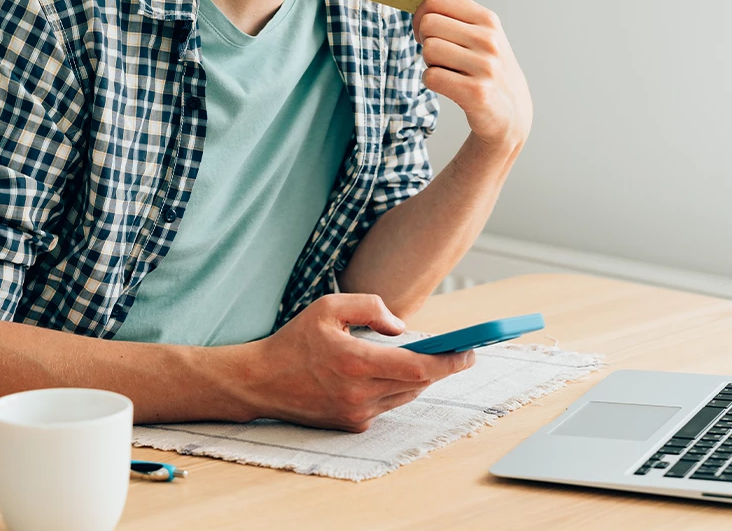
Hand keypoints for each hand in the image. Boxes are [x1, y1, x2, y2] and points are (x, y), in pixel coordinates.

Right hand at [234, 293, 474, 431]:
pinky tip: (393, 373)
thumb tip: (402, 328)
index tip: (470, 352)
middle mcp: (359, 394)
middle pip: (419, 384)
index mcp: (355, 363)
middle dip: (442, 367)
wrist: (260, 382)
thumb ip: (370, 308)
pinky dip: (396, 388)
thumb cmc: (295, 341)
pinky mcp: (351, 425)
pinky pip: (387, 405)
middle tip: (460, 352)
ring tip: (430, 358)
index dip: (450, 362)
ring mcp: (356, 414)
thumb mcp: (329, 307)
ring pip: (405, 395)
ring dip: (420, 378)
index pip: (418, 368)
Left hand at [412, 0, 532, 153]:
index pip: (437, 0)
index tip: (426, 30)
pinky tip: (449, 85)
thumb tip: (421, 6)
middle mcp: (488, 40)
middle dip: (424, 40)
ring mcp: (484, 66)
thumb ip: (458, 17)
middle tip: (438, 55)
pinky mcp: (475, 92)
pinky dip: (432, 82)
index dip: (421, 14)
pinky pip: (431, 76)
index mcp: (488, 20)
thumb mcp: (484, 36)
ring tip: (448, 70)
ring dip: (430, 62)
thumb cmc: (489, 70)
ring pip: (428, 49)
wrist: (512, 112)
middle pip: (428, 24)